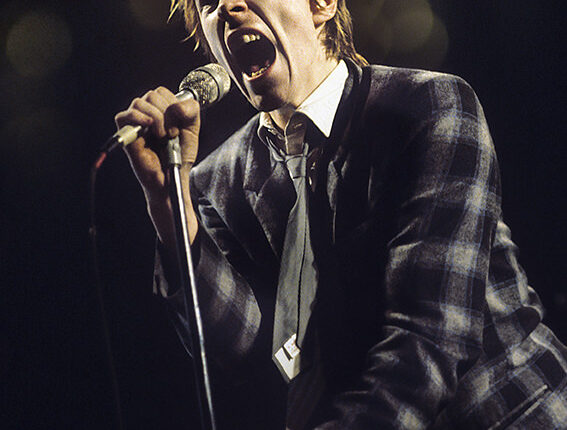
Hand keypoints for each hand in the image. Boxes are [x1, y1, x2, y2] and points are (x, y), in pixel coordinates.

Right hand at [114, 86, 200, 246]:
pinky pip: (123, 117)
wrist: (174, 175)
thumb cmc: (180, 155)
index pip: (161, 92)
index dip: (173, 105)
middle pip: (152, 95)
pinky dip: (138, 118)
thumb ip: (191, 111)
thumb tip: (176, 106)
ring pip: (140, 103)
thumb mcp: (192, 129)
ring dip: (156, 118)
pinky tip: (149, 128)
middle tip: (172, 134)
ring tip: (163, 136)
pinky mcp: (128, 137)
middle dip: (166, 113)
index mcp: (160, 110)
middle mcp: (146, 114)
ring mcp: (136, 124)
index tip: (179, 125)